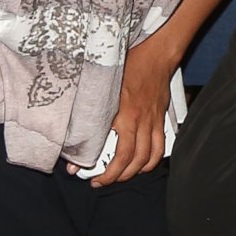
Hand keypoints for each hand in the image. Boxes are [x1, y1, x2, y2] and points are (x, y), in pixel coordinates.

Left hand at [82, 36, 173, 184]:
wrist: (158, 53)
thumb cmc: (129, 64)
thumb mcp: (104, 85)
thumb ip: (91, 107)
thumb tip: (75, 127)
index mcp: (125, 115)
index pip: (118, 154)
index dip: (105, 171)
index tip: (85, 175)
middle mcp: (141, 122)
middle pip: (133, 161)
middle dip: (117, 177)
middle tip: (101, 181)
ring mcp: (153, 121)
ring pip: (149, 157)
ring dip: (135, 172)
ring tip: (120, 175)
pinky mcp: (160, 118)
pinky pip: (160, 146)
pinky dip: (152, 160)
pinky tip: (141, 163)